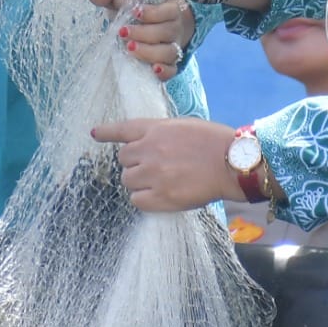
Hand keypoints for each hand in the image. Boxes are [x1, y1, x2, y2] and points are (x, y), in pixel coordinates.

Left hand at [83, 0, 195, 81]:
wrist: (147, 29)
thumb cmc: (134, 14)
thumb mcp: (122, 2)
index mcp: (167, 8)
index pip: (169, 10)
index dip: (153, 12)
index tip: (134, 12)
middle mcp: (173, 28)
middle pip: (168, 30)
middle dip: (144, 32)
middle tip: (122, 32)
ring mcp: (173, 47)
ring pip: (169, 51)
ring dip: (149, 51)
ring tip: (128, 48)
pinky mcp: (169, 65)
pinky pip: (172, 70)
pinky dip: (164, 70)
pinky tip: (153, 69)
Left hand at [89, 118, 242, 212]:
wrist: (232, 163)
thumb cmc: (214, 143)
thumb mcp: (184, 126)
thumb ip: (161, 133)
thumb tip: (147, 143)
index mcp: (156, 129)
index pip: (122, 129)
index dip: (107, 132)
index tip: (95, 134)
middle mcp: (149, 149)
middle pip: (123, 159)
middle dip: (135, 163)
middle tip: (155, 168)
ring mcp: (153, 174)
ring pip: (128, 180)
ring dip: (139, 182)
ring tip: (162, 182)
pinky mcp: (160, 196)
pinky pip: (137, 200)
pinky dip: (145, 199)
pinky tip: (161, 196)